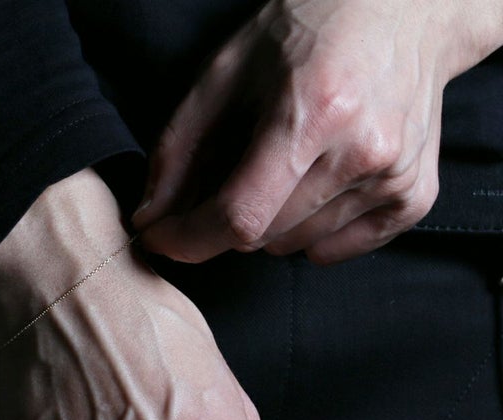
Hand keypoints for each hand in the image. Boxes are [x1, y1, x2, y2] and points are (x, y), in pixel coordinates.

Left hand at [133, 0, 502, 264]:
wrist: (410, 8)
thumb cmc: (311, 29)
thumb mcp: (228, 69)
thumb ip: (180, 147)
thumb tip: (150, 219)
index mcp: (313, 112)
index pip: (239, 216)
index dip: (188, 239)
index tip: (159, 239)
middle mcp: (363, 151)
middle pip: (263, 237)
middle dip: (228, 219)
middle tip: (236, 172)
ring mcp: (395, 178)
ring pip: (294, 247)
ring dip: (271, 223)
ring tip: (286, 165)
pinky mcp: (414, 197)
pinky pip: (335, 250)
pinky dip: (311, 233)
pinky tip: (316, 186)